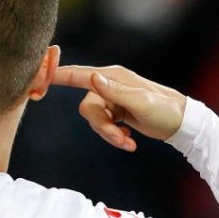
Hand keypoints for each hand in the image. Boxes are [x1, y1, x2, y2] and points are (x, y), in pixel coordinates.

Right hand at [51, 65, 186, 151]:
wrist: (182, 123)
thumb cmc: (165, 110)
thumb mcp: (142, 102)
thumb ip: (116, 92)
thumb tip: (92, 78)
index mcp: (113, 77)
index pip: (78, 75)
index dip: (56, 75)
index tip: (36, 77)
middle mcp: (109, 85)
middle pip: (86, 108)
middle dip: (100, 127)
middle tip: (120, 138)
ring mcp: (112, 99)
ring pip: (94, 120)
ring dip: (109, 135)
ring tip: (129, 142)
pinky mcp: (116, 112)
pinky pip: (103, 126)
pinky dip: (114, 136)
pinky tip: (130, 140)